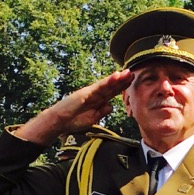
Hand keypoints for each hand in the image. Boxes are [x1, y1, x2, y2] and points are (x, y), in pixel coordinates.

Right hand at [17, 70, 133, 144]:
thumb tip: (111, 106)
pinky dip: (107, 82)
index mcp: (98, 100)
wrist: (60, 121)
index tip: (133, 81)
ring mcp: (91, 92)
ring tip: (127, 72)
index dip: (122, 87)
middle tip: (133, 72)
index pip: (112, 92)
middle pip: (112, 86)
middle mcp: (95, 94)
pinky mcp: (86, 93)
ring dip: (118, 78)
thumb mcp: (93, 118)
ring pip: (107, 85)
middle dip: (123, 80)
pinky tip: (115, 76)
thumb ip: (102, 112)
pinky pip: (99, 87)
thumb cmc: (74, 120)